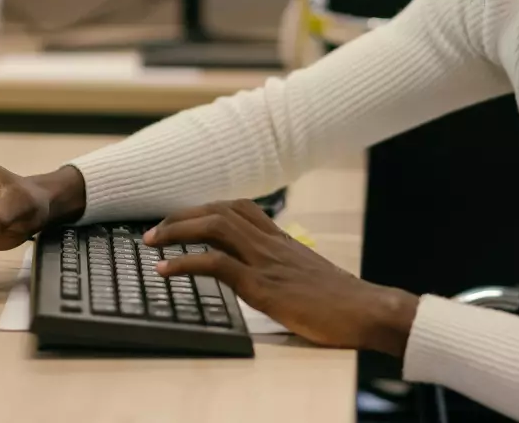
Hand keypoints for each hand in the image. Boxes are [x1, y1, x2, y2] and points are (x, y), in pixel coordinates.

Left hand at [145, 200, 417, 354]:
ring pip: (215, 227)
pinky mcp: (263, 286)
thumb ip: (281, 264)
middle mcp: (270, 242)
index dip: (206, 208)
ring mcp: (266, 261)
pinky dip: (186, 263)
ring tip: (152, 241)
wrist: (366, 310)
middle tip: (155, 229)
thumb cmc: (340, 299)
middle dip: (182, 215)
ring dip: (178, 230)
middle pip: (219, 211)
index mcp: (281, 238)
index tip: (182, 217)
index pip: (238, 207)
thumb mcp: (305, 272)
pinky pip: (217, 264)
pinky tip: (166, 269)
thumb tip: (256, 271)